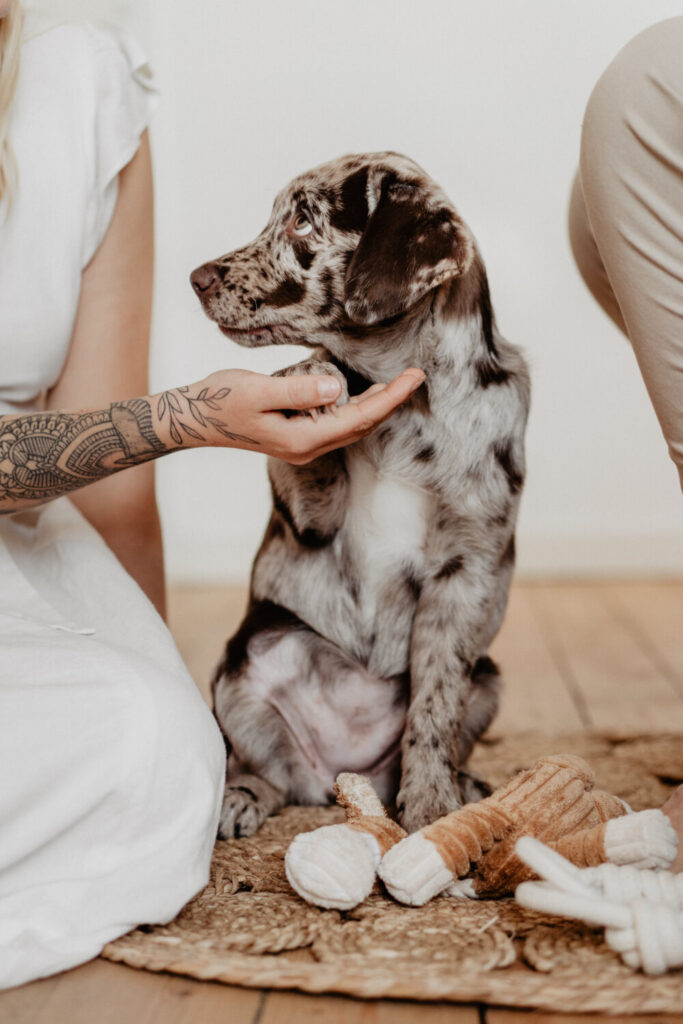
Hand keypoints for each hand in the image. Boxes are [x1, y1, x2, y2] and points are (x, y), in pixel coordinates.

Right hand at [181, 367, 425, 462]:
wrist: (194, 419)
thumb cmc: (221, 401)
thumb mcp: (257, 391)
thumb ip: (297, 390)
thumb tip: (336, 388)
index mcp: (303, 438)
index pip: (359, 418)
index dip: (391, 398)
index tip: (414, 378)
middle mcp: (308, 446)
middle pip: (362, 426)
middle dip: (392, 402)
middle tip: (417, 376)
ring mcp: (302, 443)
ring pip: (351, 426)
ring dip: (376, 406)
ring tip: (400, 384)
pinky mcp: (296, 433)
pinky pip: (336, 422)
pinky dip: (355, 407)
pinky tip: (364, 393)